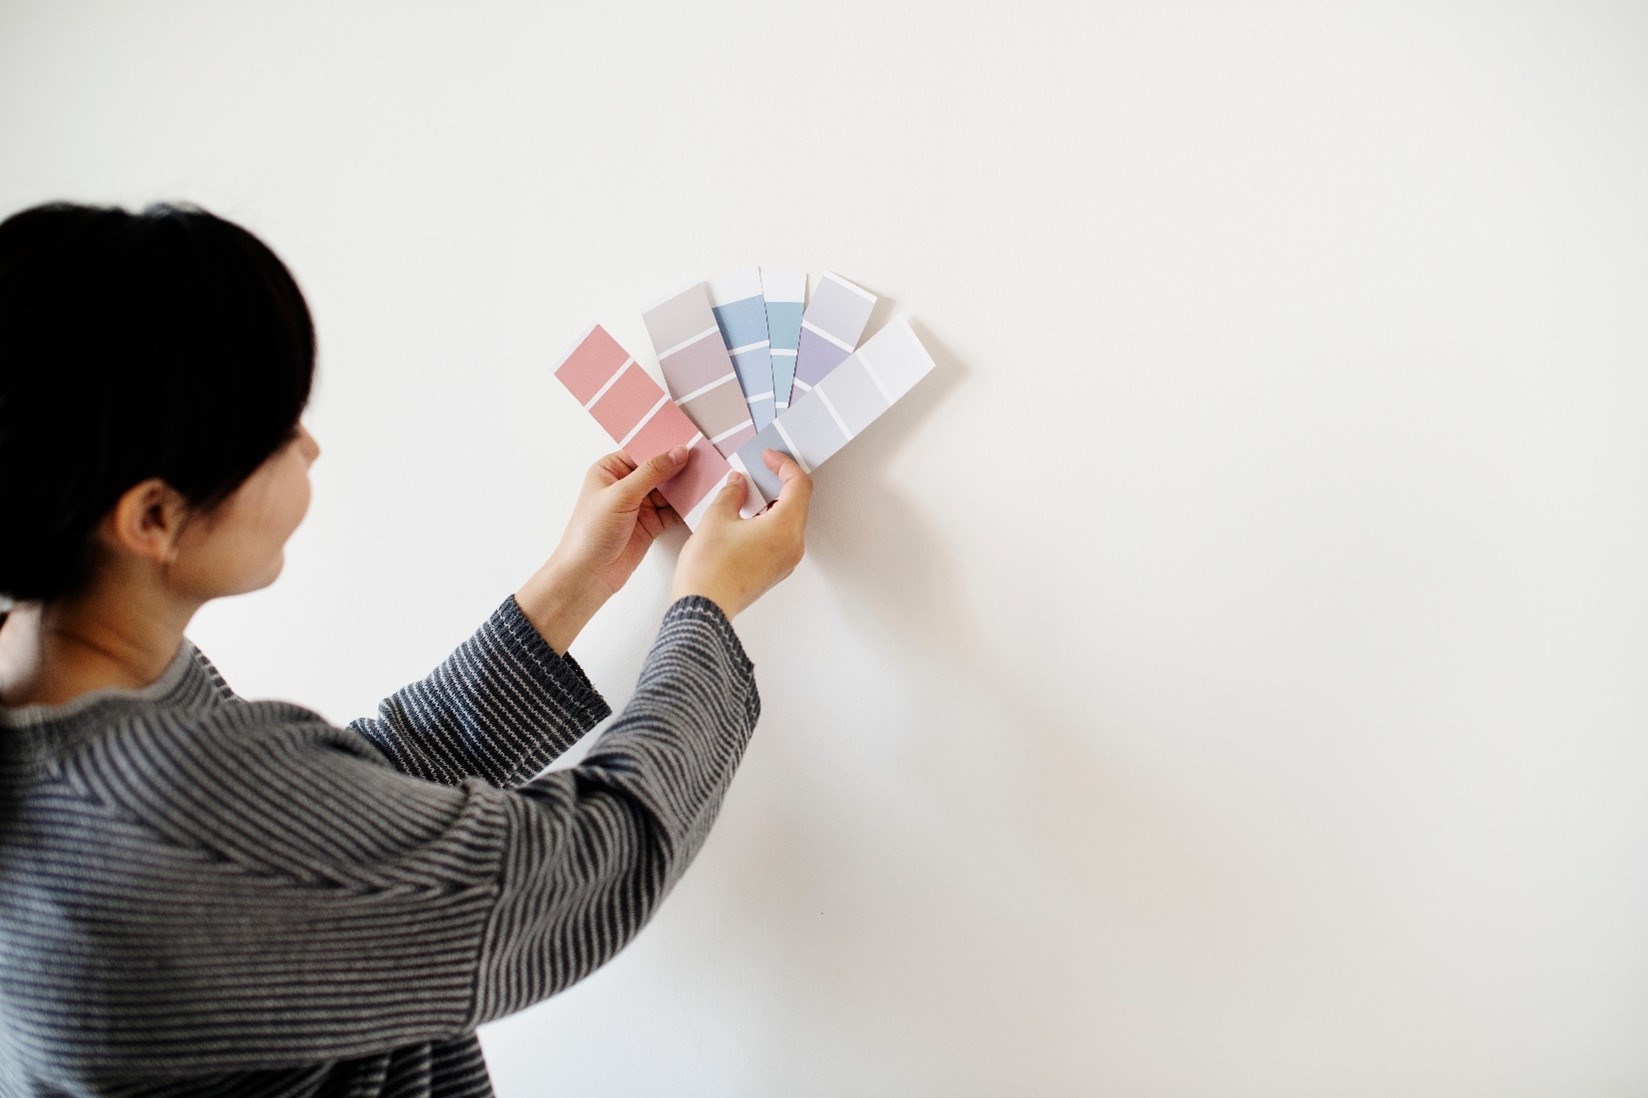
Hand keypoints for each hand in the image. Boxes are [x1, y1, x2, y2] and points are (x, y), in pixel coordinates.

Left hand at [516, 448, 688, 651]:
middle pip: (659, 470)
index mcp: (610, 470)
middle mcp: (625, 485)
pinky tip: (701, 500)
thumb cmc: (590, 533)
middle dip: (679, 467)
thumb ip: (651, 472)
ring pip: (669, 490)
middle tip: (705, 461)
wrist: (588, 576)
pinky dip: (686, 507)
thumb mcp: (620, 495)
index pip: (642, 451)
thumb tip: (677, 453)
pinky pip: (673, 510)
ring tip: (708, 479)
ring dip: (685, 487)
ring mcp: (639, 505)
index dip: (665, 447)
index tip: (690, 442)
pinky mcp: (650, 524)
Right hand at [671, 450, 811, 618]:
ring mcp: (786, 561)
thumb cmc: (709, 571)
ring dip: (772, 502)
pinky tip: (746, 517)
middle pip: (797, 502)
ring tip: (747, 493)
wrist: (703, 610)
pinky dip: (768, 521)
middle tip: (758, 470)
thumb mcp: (716, 519)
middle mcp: (793, 546)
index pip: (798, 485)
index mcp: (785, 528)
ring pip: (788, 520)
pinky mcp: (774, 571)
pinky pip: (780, 537)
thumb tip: (738, 484)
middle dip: (778, 482)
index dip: (783, 465)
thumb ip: (732, 494)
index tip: (768, 457)